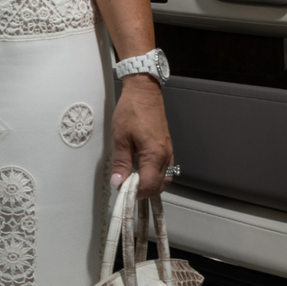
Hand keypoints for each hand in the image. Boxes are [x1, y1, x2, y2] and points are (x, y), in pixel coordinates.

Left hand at [110, 75, 174, 196]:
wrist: (144, 92)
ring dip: (151, 186)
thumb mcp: (121, 137)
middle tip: (125, 189)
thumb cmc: (131, 111)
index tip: (120, 190)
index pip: (148, 185)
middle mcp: (165, 156)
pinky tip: (143, 175)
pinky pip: (166, 170)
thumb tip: (117, 182)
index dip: (134, 192)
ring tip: (133, 184)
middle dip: (143, 192)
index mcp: (154, 154)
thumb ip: (121, 162)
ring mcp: (169, 152)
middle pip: (159, 186)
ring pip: (165, 180)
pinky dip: (156, 178)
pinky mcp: (168, 148)